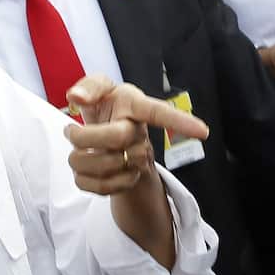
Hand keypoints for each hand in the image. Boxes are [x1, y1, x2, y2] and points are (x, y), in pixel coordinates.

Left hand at [63, 75, 207, 195]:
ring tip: (76, 152)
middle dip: (84, 137)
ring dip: (79, 160)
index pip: (159, 113)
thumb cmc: (106, 107)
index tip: (203, 132)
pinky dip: (83, 181)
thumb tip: (75, 97)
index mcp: (136, 106)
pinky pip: (102, 188)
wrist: (106, 135)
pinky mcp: (127, 180)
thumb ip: (88, 86)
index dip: (179, 121)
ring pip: (105, 166)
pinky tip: (83, 171)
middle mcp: (140, 132)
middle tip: (71, 132)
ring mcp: (136, 159)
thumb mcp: (97, 88)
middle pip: (117, 138)